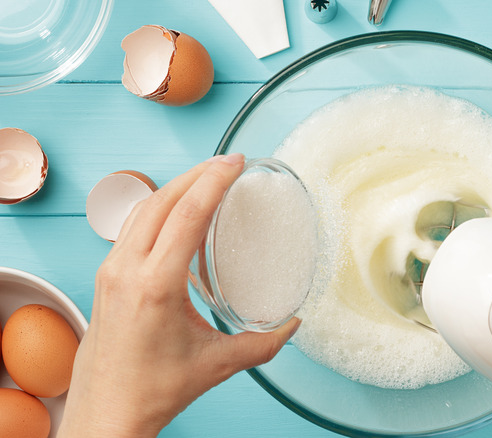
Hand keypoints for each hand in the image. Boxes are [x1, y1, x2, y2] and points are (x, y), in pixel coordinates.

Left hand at [60, 154, 299, 437]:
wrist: (107, 411)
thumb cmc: (154, 389)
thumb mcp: (218, 364)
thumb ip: (263, 343)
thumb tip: (292, 324)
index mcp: (155, 286)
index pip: (185, 215)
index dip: (213, 182)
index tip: (235, 163)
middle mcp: (127, 270)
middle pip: (162, 200)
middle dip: (197, 174)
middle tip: (228, 163)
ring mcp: (111, 270)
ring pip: (142, 209)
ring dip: (175, 186)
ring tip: (205, 177)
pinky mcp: (106, 276)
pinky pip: (132, 226)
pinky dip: (158, 206)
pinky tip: (177, 209)